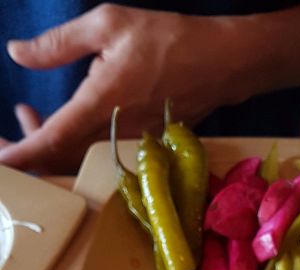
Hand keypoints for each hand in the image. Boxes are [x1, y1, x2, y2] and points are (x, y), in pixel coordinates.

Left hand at [0, 3, 240, 172]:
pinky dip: (69, 142)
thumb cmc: (168, 39)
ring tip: (26, 115)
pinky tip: (59, 119)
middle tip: (2, 134)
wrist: (221, 64)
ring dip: (45, 143)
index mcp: (100, 102)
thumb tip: (17, 53)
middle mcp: (113, 133)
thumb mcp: (108, 23)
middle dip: (25, 150)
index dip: (21, 154)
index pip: (51, 139)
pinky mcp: (137, 148)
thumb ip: (59, 43)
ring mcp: (127, 145)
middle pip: (58, 159)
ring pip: (74, 159)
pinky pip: (94, 155)